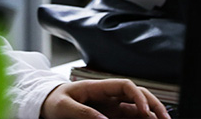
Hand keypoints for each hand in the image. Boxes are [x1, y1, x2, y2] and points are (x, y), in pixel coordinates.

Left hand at [40, 79, 169, 118]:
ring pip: (137, 109)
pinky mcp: (110, 117)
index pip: (125, 85)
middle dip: (154, 104)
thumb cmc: (54, 101)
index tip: (145, 110)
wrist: (46, 104)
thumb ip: (84, 112)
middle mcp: (108, 96)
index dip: (138, 95)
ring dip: (151, 115)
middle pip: (138, 96)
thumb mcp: (64, 106)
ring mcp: (111, 108)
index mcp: (98, 87)